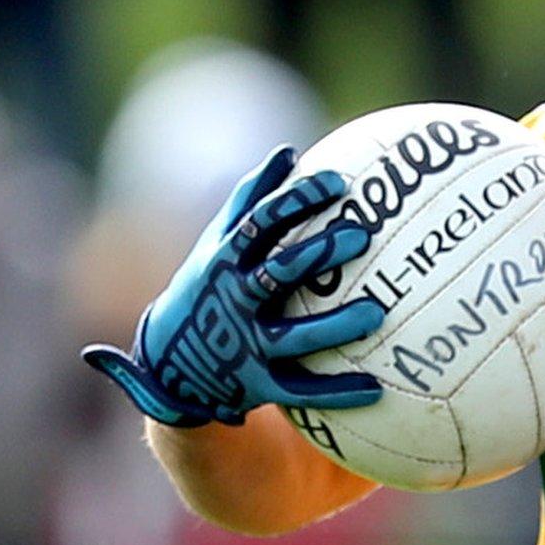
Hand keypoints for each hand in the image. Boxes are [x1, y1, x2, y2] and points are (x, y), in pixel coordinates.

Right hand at [81, 145, 385, 426]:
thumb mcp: (218, 243)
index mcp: (225, 261)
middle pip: (278, 273)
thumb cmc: (208, 288)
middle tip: (363, 236)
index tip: (338, 182)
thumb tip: (288, 152)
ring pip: (294, 336)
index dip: (297, 201)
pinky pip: (302, 391)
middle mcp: (235, 301)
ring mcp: (247, 345)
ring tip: (376, 314)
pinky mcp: (258, 385)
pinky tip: (376, 388)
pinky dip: (336, 392)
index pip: (260, 222)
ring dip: (334, 326)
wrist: (167, 364)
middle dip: (317, 254)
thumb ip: (251, 199)